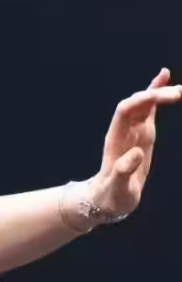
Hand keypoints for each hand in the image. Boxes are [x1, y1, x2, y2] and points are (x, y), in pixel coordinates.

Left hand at [89, 68, 181, 217]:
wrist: (108, 199)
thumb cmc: (111, 196)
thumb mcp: (117, 188)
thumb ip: (123, 172)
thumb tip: (136, 154)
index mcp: (115, 140)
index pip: (126, 111)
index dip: (142, 101)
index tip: (162, 97)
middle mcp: (123, 131)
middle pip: (137, 104)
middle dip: (156, 95)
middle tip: (180, 93)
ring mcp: (133, 131)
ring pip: (144, 104)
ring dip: (159, 92)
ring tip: (180, 88)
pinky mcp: (142, 135)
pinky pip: (149, 111)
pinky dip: (157, 95)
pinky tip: (166, 82)